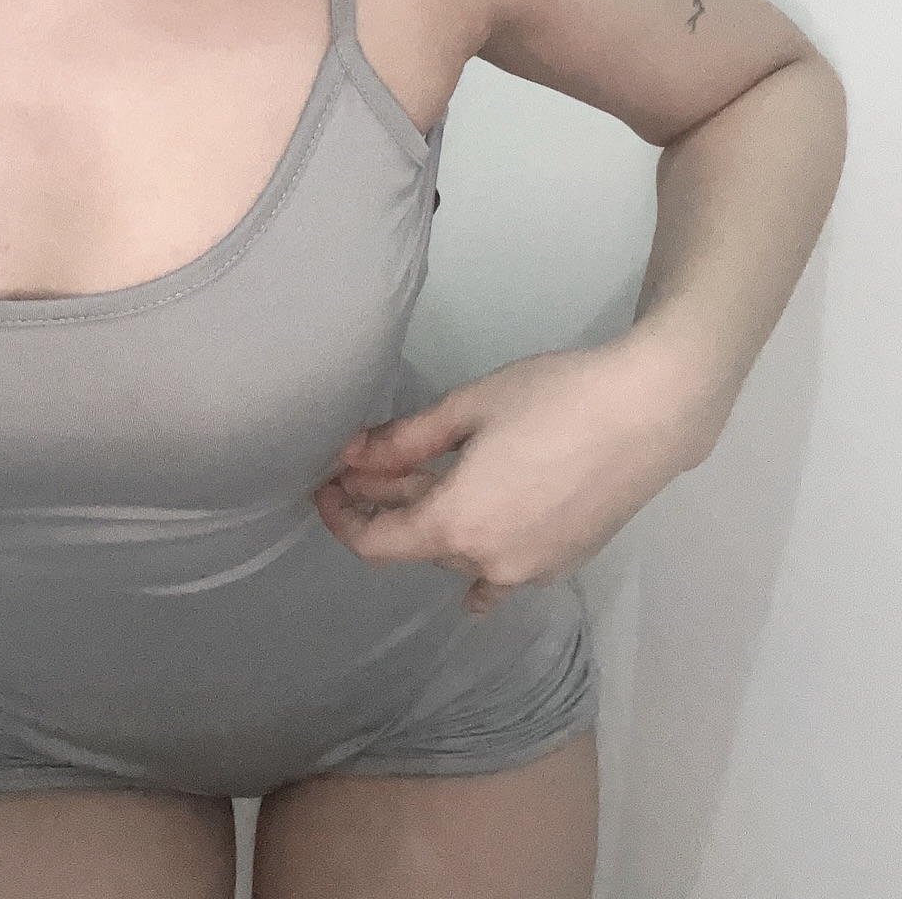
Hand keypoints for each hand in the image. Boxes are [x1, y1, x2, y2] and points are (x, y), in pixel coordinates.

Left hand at [313, 344, 695, 615]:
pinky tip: (473, 561)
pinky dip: (480, 565)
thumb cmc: (553, 399)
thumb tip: (352, 458)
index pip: (375, 543)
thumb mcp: (468, 410)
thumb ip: (405, 441)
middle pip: (417, 543)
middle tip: (366, 462)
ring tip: (418, 480)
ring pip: (460, 553)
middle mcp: (489, 563)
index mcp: (456, 526)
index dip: (342, 517)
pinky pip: (503, 574)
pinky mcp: (563, 563)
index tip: (324, 485)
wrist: (648, 413)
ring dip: (433, 523)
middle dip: (385, 505)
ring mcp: (531, 571)